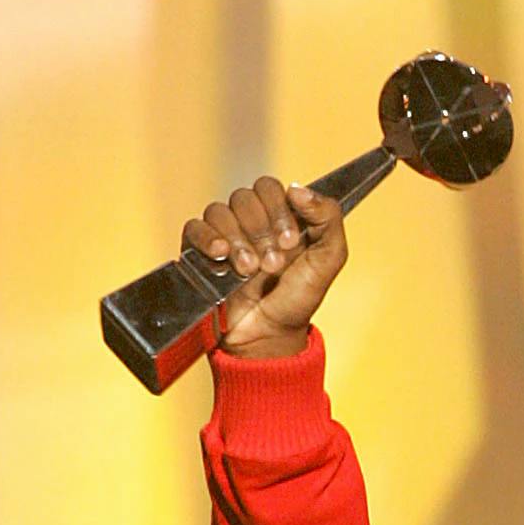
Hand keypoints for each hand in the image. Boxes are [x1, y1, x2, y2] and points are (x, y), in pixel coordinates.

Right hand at [180, 175, 346, 359]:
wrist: (269, 336)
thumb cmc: (297, 300)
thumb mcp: (329, 258)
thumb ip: (328, 217)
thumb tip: (297, 188)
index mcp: (278, 216)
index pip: (268, 187)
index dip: (278, 210)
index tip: (289, 242)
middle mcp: (250, 221)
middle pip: (243, 197)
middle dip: (260, 231)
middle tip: (272, 263)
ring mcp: (224, 235)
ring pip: (219, 212)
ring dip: (238, 242)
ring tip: (250, 271)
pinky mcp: (200, 251)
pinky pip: (194, 227)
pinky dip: (207, 238)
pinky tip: (221, 256)